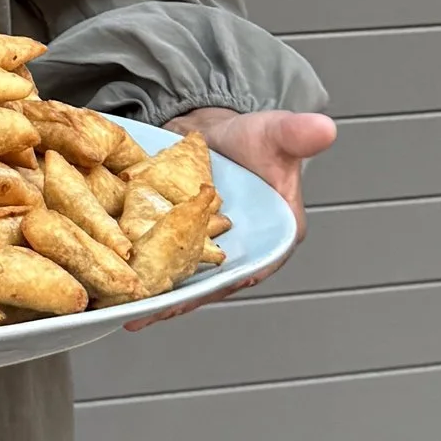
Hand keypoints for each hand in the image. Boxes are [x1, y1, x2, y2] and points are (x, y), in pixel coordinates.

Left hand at [137, 105, 336, 321]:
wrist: (215, 130)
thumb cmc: (253, 138)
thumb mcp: (275, 132)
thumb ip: (297, 133)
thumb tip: (324, 128)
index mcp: (275, 238)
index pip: (252, 267)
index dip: (225, 283)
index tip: (199, 294)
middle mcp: (243, 253)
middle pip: (212, 282)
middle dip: (181, 299)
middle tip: (147, 312)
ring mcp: (209, 250)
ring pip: (183, 277)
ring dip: (156, 293)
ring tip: (124, 310)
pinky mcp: (182, 242)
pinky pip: (162, 261)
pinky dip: (142, 270)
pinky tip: (116, 280)